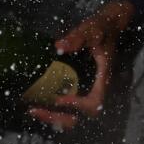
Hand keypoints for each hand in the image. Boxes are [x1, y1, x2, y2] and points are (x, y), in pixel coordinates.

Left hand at [31, 1, 133, 130]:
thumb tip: (59, 46)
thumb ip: (78, 37)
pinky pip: (70, 108)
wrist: (110, 26)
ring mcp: (89, 89)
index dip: (77, 105)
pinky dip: (54, 111)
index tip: (58, 99)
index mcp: (102, 79)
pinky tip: (38, 102)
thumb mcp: (92, 29)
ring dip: (54, 117)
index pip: (94, 103)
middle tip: (35, 110)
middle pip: (81, 117)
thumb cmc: (102, 29)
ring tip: (34, 110)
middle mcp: (97, 88)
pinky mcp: (82, 87)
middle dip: (58, 117)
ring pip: (75, 116)